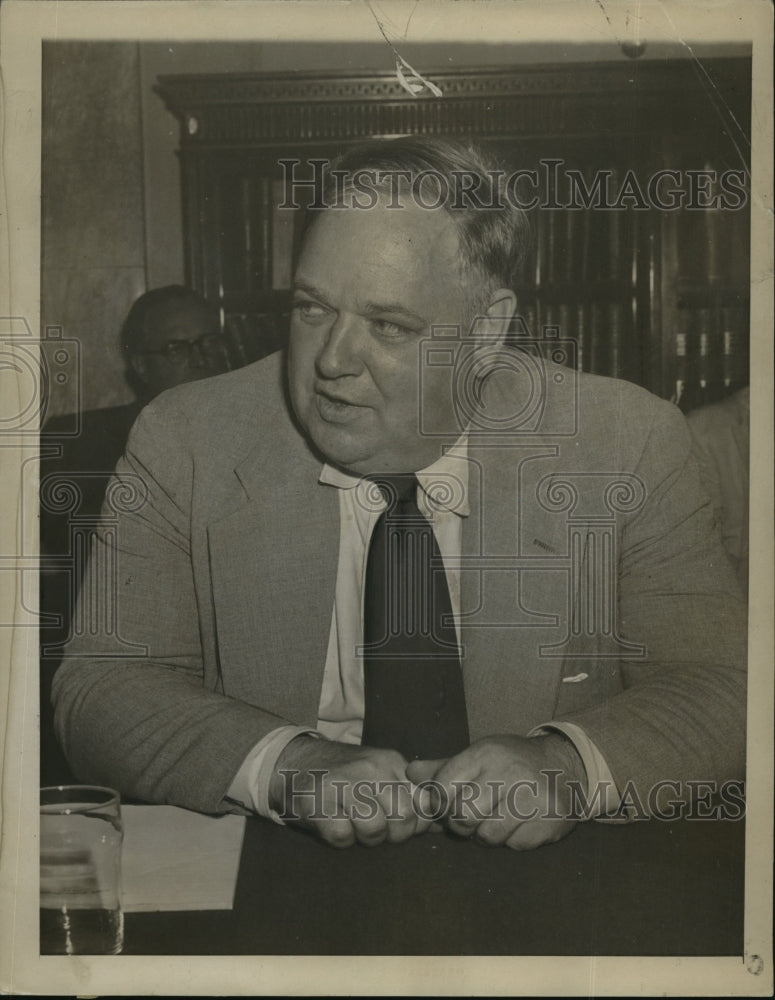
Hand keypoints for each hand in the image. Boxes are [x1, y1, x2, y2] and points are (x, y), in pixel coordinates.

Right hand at [269, 736, 434, 848]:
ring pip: (375, 829)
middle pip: (404, 816)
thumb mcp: (379, 774)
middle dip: (394, 833)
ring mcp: (343, 784)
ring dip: (365, 837)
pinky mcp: (318, 803)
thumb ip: (409, 795)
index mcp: (390, 761)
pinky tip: (334, 823)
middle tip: (377, 827)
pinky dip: (340, 838)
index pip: (424, 799)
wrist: (293, 762)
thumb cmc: (343, 776)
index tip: (404, 825)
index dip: (418, 822)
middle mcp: (370, 769)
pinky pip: (342, 836)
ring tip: (353, 824)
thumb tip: (440, 825)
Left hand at [405, 733, 584, 850]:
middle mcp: (509, 773)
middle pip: (463, 816)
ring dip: (485, 834)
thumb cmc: (510, 763)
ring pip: (488, 836)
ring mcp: (531, 798)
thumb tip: (409, 773)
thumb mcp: (478, 756)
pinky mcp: (548, 822)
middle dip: (460, 824)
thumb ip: (443, 768)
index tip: (447, 805)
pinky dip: (511, 839)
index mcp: (486, 753)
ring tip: (494, 819)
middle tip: (469, 819)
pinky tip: (518, 823)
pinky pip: (514, 845)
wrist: (566, 767)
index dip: (440, 803)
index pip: (444, 786)